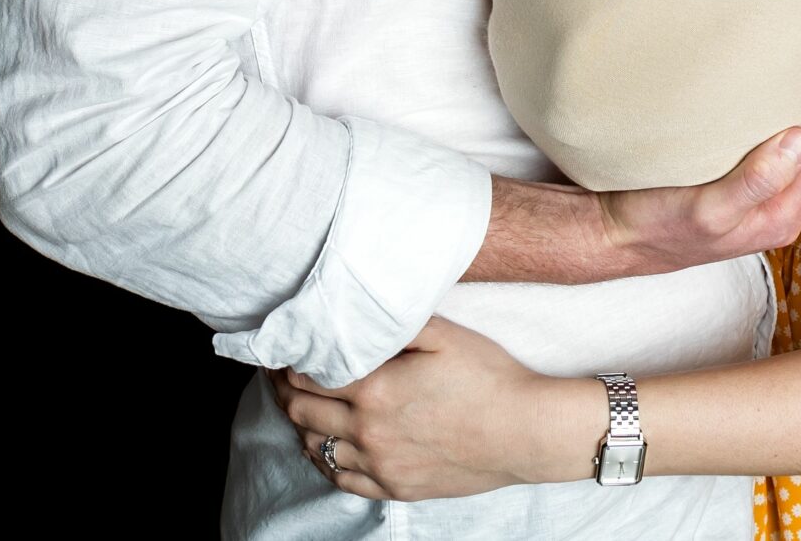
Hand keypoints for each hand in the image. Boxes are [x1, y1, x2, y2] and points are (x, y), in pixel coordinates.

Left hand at [271, 318, 588, 502]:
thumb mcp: (444, 334)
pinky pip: (341, 479)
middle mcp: (369, 432)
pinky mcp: (396, 487)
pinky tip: (322, 445)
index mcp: (376, 390)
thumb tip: (358, 314)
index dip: (286, 362)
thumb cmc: (490, 377)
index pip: (307, 376)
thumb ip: (396, 323)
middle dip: (282, 391)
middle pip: (302, 412)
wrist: (524, 431)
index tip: (281, 349)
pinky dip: (322, 459)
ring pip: (316, 448)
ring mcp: (381, 465)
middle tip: (277, 374)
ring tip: (296, 405)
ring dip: (299, 424)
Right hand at [601, 59, 800, 273]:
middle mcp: (776, 208)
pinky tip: (762, 101)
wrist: (613, 236)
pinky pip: (771, 151)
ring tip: (795, 75)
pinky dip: (776, 122)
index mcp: (780, 216)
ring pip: (796, 150)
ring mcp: (758, 199)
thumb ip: (757, 180)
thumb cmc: (656, 226)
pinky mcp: (737, 187)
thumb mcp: (708, 208)